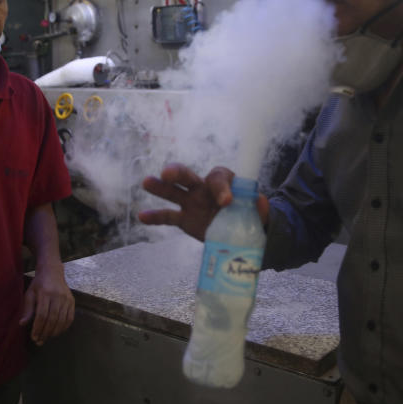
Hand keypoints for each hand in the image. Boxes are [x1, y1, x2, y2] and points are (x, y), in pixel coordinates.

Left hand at [20, 262, 74, 344]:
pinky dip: (64, 327)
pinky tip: (57, 332)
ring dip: (54, 332)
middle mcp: (57, 296)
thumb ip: (28, 309)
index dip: (38, 328)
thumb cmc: (38, 284)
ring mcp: (66, 299)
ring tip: (47, 338)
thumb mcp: (30, 294)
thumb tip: (22, 324)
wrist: (52, 272)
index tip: (34, 337)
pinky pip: (70, 318)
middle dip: (45, 332)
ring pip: (62, 320)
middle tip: (39, 341)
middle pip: (52, 319)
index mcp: (45, 293)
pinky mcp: (72, 301)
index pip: (42, 315)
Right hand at [138, 163, 268, 240]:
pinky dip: (155, 217)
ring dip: (160, 187)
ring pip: (173, 192)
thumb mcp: (259, 210)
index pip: (218, 177)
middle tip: (169, 173)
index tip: (227, 202)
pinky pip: (168, 217)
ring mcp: (191, 203)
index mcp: (224, 181)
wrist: (242, 231)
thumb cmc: (250, 214)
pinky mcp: (184, 219)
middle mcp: (203, 187)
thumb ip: (260, 206)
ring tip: (147, 182)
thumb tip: (260, 202)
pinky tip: (142, 216)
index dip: (221, 188)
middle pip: (188, 175)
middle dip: (178, 172)